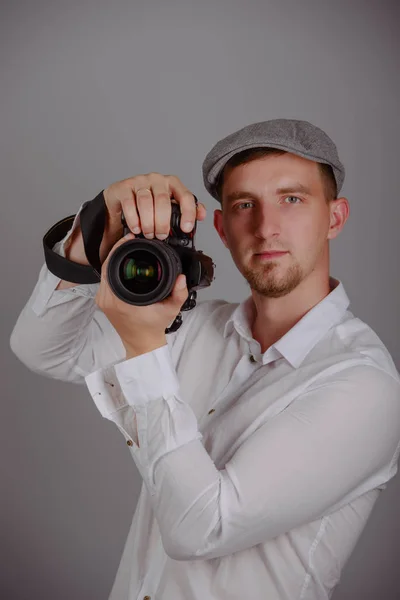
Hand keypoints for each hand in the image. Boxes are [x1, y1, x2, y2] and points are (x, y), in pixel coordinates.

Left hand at [94, 234, 188, 357]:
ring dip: (114, 259)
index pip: (111, 265)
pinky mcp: (103, 301)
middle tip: (129, 240)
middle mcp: (106, 299)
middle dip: (117, 251)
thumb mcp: (170, 310)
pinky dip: (112, 269)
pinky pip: (105, 279)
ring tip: (127, 249)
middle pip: (106, 265)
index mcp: (118, 300)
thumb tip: (181, 277)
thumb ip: (179, 293)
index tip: (129, 239)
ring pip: (104, 271)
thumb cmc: (153, 327)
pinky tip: (122, 263)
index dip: (119, 248)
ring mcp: (102, 300)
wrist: (142, 343)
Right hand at [101, 174, 205, 261]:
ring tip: (148, 234)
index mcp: (172, 184)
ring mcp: (140, 181)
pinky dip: (134, 218)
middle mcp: (157, 180)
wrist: (121, 198)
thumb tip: (201, 214)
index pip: (185, 196)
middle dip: (163, 222)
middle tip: (161, 236)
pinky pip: (129, 202)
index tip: (186, 229)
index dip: (188, 213)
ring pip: (146, 201)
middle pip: (163, 200)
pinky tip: (136, 228)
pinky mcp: (124, 187)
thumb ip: (185, 210)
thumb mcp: (169, 207)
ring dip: (148, 222)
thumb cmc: (149, 203)